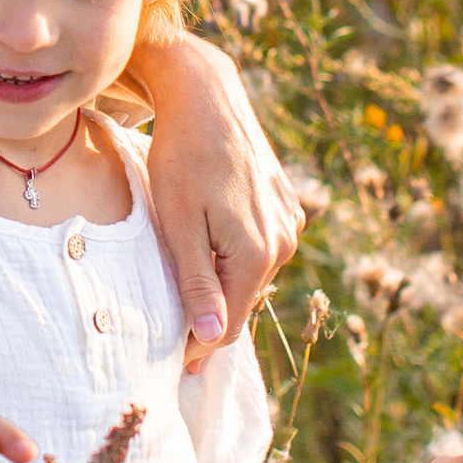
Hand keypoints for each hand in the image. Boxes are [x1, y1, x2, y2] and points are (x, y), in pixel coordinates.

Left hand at [134, 30, 304, 369]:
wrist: (206, 98)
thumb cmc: (181, 159)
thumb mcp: (177, 225)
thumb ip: (196, 282)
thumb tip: (210, 336)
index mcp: (258, 253)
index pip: (229, 323)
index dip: (199, 346)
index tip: (173, 364)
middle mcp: (284, 242)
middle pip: (243, 300)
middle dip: (211, 316)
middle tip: (173, 331)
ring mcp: (289, 221)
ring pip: (251, 273)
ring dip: (224, 283)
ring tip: (188, 283)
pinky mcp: (286, 204)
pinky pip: (260, 246)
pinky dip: (235, 254)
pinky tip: (209, 242)